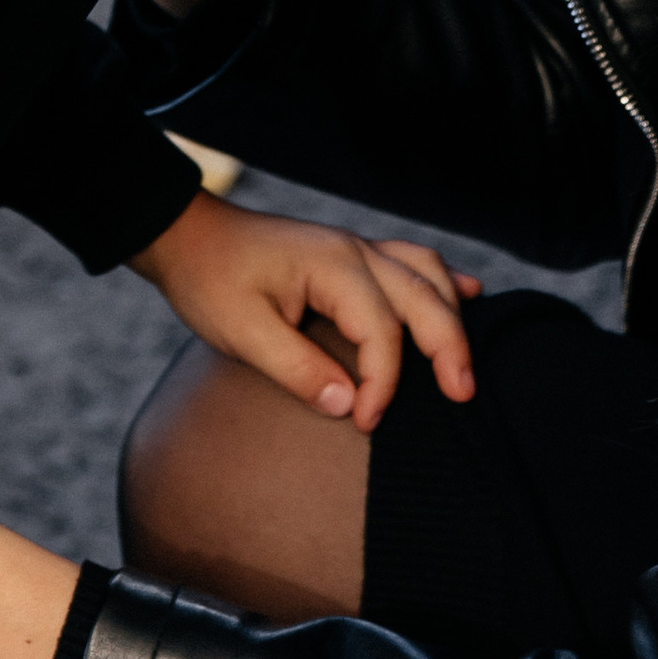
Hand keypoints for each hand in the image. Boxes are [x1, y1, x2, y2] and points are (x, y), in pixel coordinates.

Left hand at [128, 188, 477, 428]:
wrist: (187, 235)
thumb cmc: (209, 280)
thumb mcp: (240, 333)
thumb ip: (296, 369)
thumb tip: (347, 405)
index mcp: (331, 267)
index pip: (381, 331)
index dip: (382, 383)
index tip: (365, 423)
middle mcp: (355, 250)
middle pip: (424, 297)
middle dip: (449, 349)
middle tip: (462, 397)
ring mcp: (357, 246)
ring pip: (428, 274)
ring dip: (452, 316)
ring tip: (464, 364)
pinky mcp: (352, 253)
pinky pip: (413, 262)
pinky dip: (444, 282)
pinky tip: (470, 296)